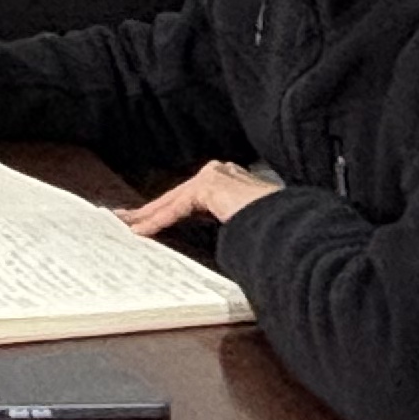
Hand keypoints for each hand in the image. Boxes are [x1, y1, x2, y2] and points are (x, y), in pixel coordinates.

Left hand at [122, 160, 281, 236]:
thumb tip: (235, 246)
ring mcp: (213, 176)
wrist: (292, 218)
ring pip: (172, 202)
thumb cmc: (281, 224)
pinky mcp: (207, 187)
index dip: (169, 210)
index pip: (192, 198)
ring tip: (125, 225)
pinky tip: (140, 231)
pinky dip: (158, 221)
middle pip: (177, 197)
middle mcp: (220, 173)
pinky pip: (176, 208)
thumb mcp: (252, 224)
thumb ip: (237, 227)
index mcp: (232, 181)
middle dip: (149, 210)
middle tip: (125, 219)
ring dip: (148, 216)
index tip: (152, 220)